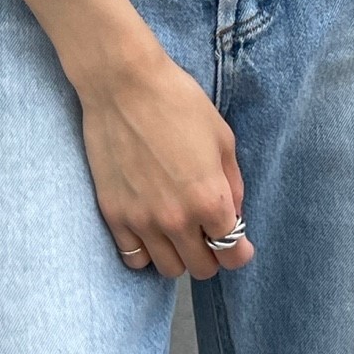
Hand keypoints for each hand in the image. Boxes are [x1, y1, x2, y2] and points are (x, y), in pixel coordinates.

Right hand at [76, 46, 255, 278]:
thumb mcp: (222, 137)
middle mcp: (177, 219)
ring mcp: (141, 219)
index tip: (237, 242)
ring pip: (168, 269)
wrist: (122, 84)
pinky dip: (146, 251)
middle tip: (206, 232)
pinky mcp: (113, 214)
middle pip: (201, 269)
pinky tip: (149, 228)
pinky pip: (133, 257)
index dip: (239, 250)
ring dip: (178, 255)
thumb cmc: (177, 101)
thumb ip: (232, 183)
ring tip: (177, 230)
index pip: (233, 254)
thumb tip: (233, 215)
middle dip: (211, 254)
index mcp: (209, 199)